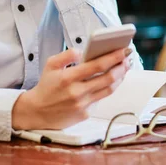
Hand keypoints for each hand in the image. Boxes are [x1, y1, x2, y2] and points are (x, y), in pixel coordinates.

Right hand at [12, 47, 130, 129]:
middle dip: (121, 66)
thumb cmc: (46, 85)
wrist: (37, 112)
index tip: (123, 50)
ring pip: (108, 90)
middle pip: (108, 78)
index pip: (97, 66)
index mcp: (68, 78)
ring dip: (120, 77)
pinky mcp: (85, 114)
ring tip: (124, 67)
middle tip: (128, 58)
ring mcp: (83, 105)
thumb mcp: (51, 64)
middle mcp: (77, 92)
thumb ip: (67, 55)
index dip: (113, 57)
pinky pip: (101, 99)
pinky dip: (108, 88)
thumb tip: (83, 51)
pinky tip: (112, 80)